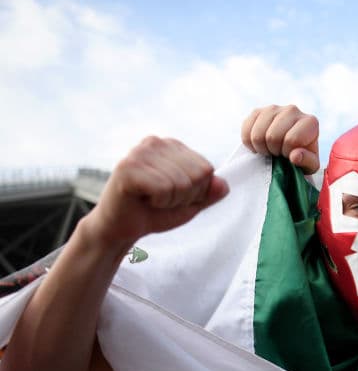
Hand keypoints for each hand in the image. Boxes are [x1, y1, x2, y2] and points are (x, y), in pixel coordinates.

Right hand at [85, 137, 228, 250]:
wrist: (120, 228)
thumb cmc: (154, 212)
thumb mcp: (189, 204)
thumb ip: (209, 194)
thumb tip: (224, 185)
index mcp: (171, 146)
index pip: (207, 169)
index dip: (196, 191)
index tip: (173, 195)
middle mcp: (155, 142)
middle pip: (197, 175)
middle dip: (184, 197)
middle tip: (160, 199)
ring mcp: (140, 152)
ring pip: (182, 183)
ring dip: (169, 201)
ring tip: (151, 199)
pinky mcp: (127, 167)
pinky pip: (163, 188)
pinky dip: (158, 202)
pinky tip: (142, 199)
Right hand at [241, 104, 320, 173]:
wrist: (290, 147)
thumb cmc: (303, 156)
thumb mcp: (310, 165)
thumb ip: (307, 161)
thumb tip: (295, 156)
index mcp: (310, 122)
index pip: (291, 140)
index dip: (287, 152)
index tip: (290, 154)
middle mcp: (293, 110)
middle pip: (272, 137)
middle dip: (274, 151)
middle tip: (279, 153)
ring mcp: (274, 108)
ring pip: (258, 134)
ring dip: (262, 148)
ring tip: (270, 149)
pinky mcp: (258, 110)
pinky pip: (246, 129)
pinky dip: (249, 142)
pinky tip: (260, 144)